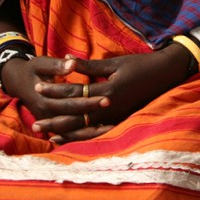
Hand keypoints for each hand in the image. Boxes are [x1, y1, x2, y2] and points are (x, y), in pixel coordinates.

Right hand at [0, 55, 110, 140]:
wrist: (18, 81)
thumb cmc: (33, 70)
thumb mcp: (41, 64)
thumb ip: (57, 65)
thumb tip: (71, 64)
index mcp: (44, 100)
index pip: (70, 103)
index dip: (88, 101)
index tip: (107, 98)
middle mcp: (46, 115)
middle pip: (74, 118)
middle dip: (94, 114)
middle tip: (116, 112)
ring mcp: (49, 122)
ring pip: (73, 131)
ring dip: (92, 130)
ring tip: (113, 127)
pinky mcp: (52, 124)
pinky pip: (71, 133)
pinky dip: (85, 134)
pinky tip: (102, 131)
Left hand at [26, 46, 190, 142]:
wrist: (166, 74)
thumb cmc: (140, 65)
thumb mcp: (115, 63)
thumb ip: (90, 66)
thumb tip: (67, 60)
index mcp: (107, 91)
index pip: (74, 93)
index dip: (54, 90)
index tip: (37, 87)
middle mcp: (109, 108)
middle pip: (76, 116)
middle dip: (54, 119)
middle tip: (34, 124)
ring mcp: (116, 117)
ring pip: (85, 129)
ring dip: (66, 132)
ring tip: (48, 135)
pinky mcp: (120, 120)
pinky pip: (98, 133)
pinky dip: (83, 137)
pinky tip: (71, 139)